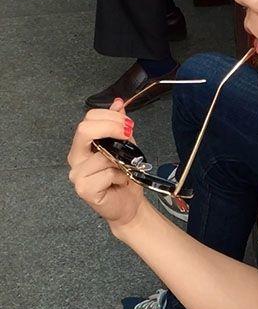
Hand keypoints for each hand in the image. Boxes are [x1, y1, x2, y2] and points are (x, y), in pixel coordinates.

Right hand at [67, 100, 144, 229]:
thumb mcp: (125, 147)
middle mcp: (76, 158)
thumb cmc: (124, 178)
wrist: (129, 205)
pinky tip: (119, 182)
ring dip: (121, 162)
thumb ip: (119, 126)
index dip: (109, 116)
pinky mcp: (83, 189)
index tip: (128, 124)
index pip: (88, 119)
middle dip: (111, 127)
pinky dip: (119, 177)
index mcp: (82, 146)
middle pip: (84, 130)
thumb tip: (118, 103)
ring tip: (124, 170)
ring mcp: (76, 174)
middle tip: (129, 134)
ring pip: (101, 155)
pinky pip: (106, 173)